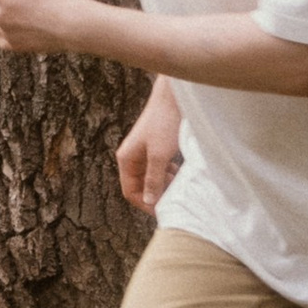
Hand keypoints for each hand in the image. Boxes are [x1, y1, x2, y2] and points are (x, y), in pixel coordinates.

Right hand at [117, 86, 183, 213]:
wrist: (174, 96)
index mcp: (126, 159)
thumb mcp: (159, 155)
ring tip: (180, 188)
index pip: (130, 191)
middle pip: (141, 186)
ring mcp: (145, 152)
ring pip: (152, 177)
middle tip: (174, 201)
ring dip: (165, 185)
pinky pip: (160, 168)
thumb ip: (153, 179)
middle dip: (156, 194)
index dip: (144, 204)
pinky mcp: (156, 147)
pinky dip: (169, 174)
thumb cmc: (164, 122)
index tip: (162, 211)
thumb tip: (149, 201)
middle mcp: (133, 156)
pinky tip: (181, 174)